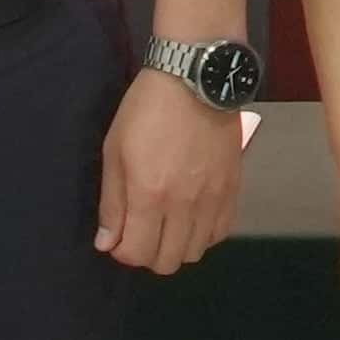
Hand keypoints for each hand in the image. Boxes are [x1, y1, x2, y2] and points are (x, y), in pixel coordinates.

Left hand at [95, 60, 244, 275]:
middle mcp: (184, 205)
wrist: (195, 79)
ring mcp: (213, 199)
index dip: (122, 252)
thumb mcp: (115, 150)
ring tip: (166, 225)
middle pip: (167, 261)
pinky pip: (221, 233)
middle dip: (147, 254)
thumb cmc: (146, 110)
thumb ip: (112, 202)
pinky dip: (203, 234)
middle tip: (140, 231)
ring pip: (195, 252)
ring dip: (176, 246)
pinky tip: (192, 218)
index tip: (117, 237)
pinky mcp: (233, 190)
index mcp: (149, 194)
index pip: (136, 253)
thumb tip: (106, 243)